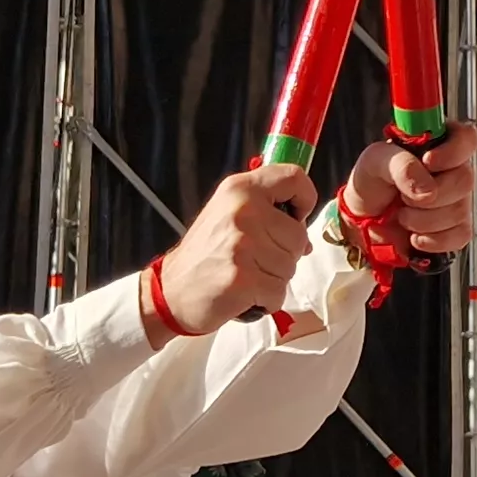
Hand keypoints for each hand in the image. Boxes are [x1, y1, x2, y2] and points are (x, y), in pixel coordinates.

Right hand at [154, 162, 318, 340]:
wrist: (171, 290)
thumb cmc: (204, 254)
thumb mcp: (229, 213)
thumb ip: (267, 211)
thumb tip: (304, 233)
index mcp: (240, 189)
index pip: (293, 177)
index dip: (305, 198)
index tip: (296, 217)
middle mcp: (243, 211)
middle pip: (298, 234)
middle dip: (285, 254)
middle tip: (255, 259)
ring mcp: (243, 244)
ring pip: (291, 266)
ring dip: (274, 279)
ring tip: (247, 275)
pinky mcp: (243, 278)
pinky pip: (279, 292)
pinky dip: (267, 299)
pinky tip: (245, 293)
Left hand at [343, 121, 476, 259]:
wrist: (363, 220)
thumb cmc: (371, 182)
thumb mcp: (376, 161)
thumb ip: (401, 166)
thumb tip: (428, 190)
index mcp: (436, 145)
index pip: (466, 138)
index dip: (453, 151)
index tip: (428, 162)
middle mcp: (451, 171)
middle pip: (465, 180)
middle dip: (429, 195)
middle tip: (404, 196)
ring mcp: (456, 200)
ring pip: (459, 211)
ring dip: (423, 219)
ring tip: (403, 214)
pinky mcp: (455, 228)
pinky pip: (460, 235)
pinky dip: (433, 239)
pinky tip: (415, 235)